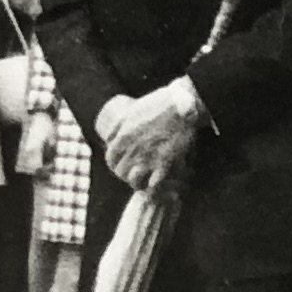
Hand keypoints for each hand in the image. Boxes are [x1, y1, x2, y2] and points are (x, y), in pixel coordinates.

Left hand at [97, 80, 203, 194]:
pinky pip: (154, 185)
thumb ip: (121, 125)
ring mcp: (147, 159)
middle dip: (127, 175)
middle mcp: (131, 151)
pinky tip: (158, 186)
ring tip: (146, 183)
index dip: (116, 165)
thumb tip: (112, 134)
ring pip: (134, 181)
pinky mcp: (164, 164)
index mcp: (122, 138)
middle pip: (121, 173)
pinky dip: (155, 188)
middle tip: (135, 174)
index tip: (123, 165)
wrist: (181, 105)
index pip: (111, 160)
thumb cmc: (159, 103)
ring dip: (139, 183)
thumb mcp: (132, 111)